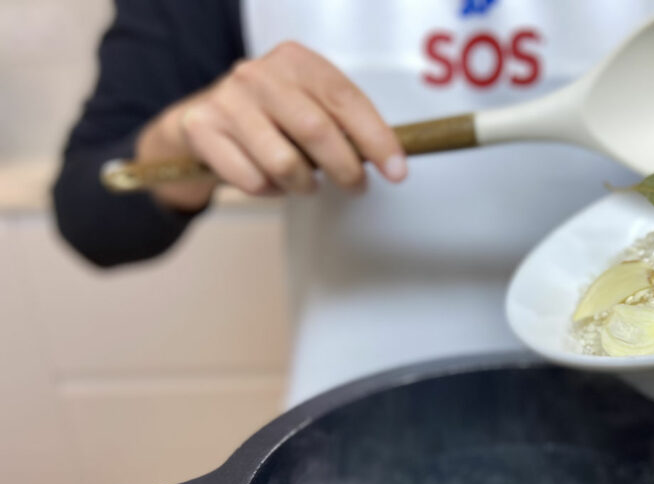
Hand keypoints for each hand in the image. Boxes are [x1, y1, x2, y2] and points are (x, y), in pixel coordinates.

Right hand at [136, 41, 405, 210]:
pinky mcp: (202, 130)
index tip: (398, 171)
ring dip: (303, 185)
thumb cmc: (266, 120)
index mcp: (295, 61)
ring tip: (305, 183)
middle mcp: (259, 74)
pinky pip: (253, 180)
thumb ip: (342, 125)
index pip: (346, 100)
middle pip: (317, 131)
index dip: (377, 139)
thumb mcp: (305, 107)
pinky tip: (268, 181)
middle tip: (355, 186)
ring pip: (284, 163)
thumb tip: (386, 159)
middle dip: (345, 169)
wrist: (196, 124)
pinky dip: (270, 191)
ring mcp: (227, 100)